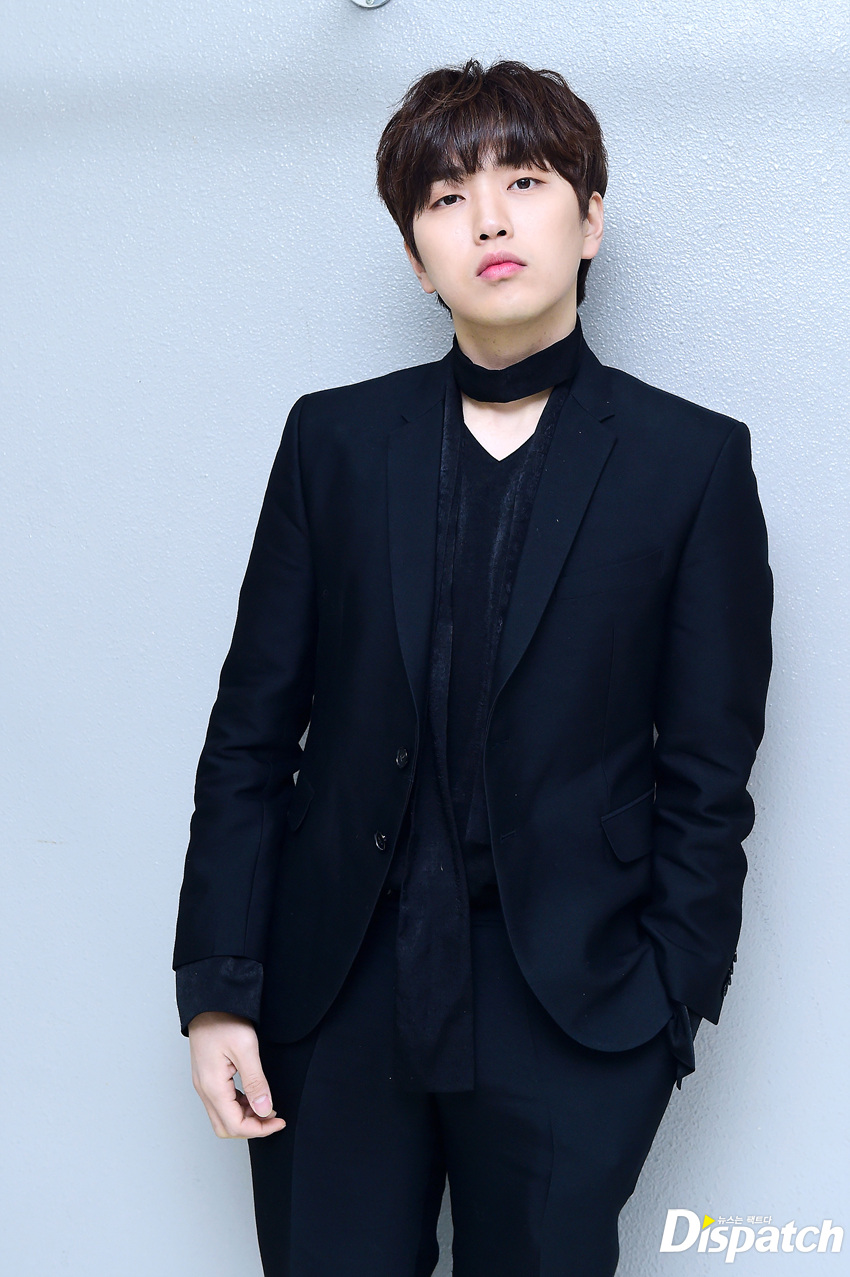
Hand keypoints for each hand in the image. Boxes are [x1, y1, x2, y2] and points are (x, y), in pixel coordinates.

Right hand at [187, 1011, 286, 1138]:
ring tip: (267, 1106)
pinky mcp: (208, 1077)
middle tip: (274, 1117)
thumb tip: (265, 1110)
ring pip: (223, 1117)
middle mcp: (204, 1089)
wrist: (209, 1001)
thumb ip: (256, 1082)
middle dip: (251, 1128)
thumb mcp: (246, 1048)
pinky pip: (221, 1103)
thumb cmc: (224, 1019)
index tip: (279, 1120)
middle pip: (226, 1127)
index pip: (235, 1125)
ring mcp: (204, 1084)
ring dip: (245, 1118)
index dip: (259, 1129)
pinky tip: (253, 1096)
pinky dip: (239, 1106)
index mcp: (213, 1086)